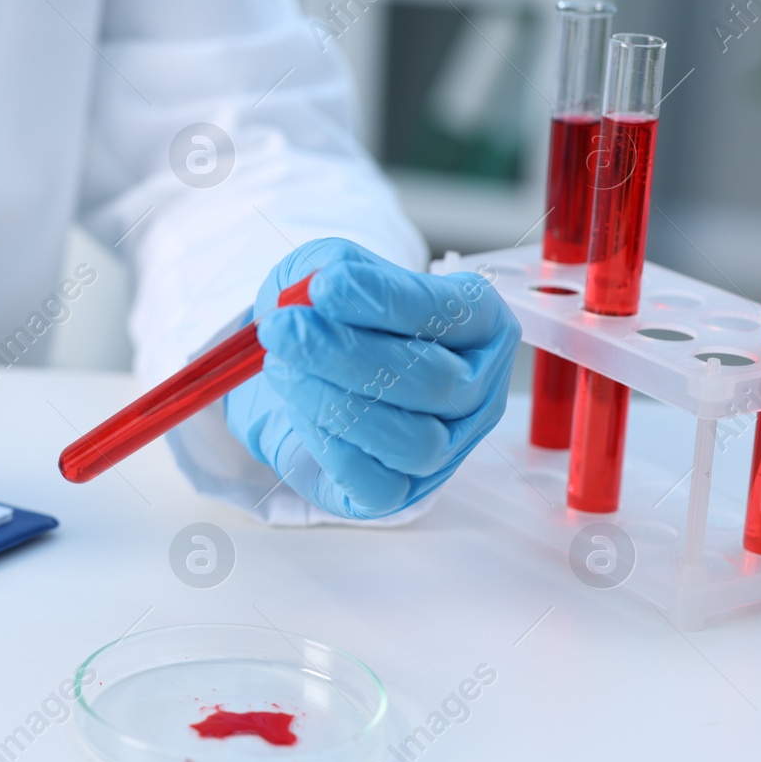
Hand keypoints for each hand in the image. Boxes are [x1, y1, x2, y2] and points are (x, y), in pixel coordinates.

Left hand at [225, 238, 518, 518]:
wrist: (303, 368)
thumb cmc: (333, 317)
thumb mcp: (331, 271)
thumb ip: (331, 269)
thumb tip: (322, 291)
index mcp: (478, 324)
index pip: (453, 312)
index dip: (386, 300)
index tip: (325, 286)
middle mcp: (475, 390)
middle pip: (435, 382)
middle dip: (348, 355)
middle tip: (283, 330)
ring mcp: (447, 449)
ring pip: (414, 441)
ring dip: (335, 403)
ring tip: (282, 369)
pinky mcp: (401, 492)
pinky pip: (379, 486)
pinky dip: (333, 450)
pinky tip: (296, 412)